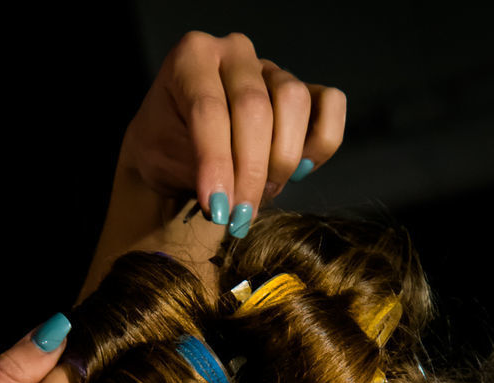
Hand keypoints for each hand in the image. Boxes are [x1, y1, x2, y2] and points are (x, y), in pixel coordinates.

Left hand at [120, 30, 346, 231]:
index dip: (216, 164)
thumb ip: (193, 171)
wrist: (179, 150)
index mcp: (192, 58)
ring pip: (293, 103)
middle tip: (240, 217)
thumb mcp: (163, 161)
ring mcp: (272, 69)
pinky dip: (321, 142)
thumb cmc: (168, 152)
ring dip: (282, 161)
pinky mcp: (304, 90)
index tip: (218, 210)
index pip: (209, 109)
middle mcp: (235, 54)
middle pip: (254, 109)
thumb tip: (228, 204)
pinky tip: (299, 170)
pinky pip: (330, 105)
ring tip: (260, 195)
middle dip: (250, 173)